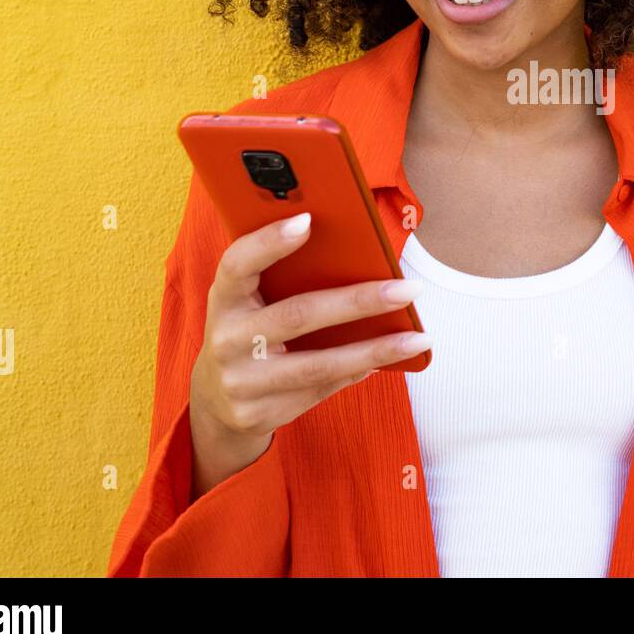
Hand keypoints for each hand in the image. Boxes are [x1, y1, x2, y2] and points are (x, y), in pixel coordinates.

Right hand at [187, 212, 429, 496]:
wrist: (215, 401)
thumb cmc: (249, 330)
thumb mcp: (250, 301)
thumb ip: (282, 278)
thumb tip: (358, 258)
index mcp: (224, 299)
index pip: (238, 264)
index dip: (269, 242)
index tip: (308, 220)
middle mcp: (226, 340)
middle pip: (298, 315)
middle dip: (359, 301)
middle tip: (408, 289)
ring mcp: (239, 381)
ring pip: (319, 365)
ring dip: (375, 350)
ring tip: (419, 337)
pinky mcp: (257, 413)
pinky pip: (320, 389)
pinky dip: (358, 371)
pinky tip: (388, 358)